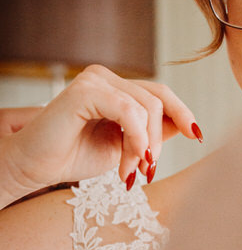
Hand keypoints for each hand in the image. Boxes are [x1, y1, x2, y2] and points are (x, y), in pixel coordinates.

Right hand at [0, 64, 202, 206]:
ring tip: (131, 171)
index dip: (182, 113)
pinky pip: (128, 111)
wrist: (36, 167)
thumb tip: (184, 126)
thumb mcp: (124, 147)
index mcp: (117, 88)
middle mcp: (106, 78)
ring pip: (147, 107)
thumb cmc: (74, 156)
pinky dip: (135, 139)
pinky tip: (128, 162)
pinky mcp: (85, 90)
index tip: (197, 136)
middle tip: (146, 171)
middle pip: (158, 101)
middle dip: (159, 141)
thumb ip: (151, 133)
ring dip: (145, 146)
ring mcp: (95, 80)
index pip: (160, 93)